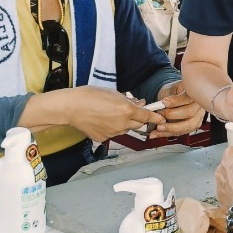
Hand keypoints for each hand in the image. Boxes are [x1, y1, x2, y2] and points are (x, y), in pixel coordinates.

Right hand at [37, 86, 160, 142]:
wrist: (71, 107)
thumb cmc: (91, 96)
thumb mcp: (113, 93)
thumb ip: (129, 100)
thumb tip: (139, 103)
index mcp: (127, 110)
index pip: (147, 116)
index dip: (155, 117)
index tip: (161, 118)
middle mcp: (123, 123)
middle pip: (138, 124)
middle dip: (137, 118)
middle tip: (129, 111)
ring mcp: (113, 133)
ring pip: (125, 129)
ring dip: (123, 123)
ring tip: (109, 113)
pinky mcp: (104, 139)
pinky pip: (113, 133)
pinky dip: (111, 128)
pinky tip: (101, 120)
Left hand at [152, 81, 204, 135]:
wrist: (174, 98)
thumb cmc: (174, 93)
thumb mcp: (172, 89)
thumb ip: (170, 95)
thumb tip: (164, 103)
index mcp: (196, 94)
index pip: (189, 98)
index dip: (176, 101)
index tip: (164, 103)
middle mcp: (200, 106)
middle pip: (190, 113)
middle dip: (173, 115)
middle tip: (160, 114)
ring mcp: (198, 117)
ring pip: (188, 126)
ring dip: (171, 128)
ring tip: (158, 127)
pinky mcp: (192, 126)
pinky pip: (181, 132)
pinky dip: (168, 133)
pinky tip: (158, 133)